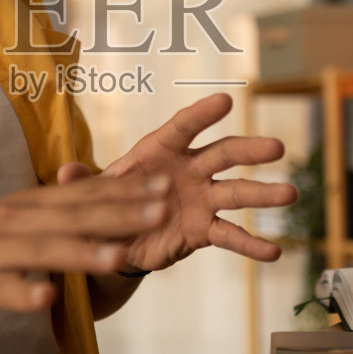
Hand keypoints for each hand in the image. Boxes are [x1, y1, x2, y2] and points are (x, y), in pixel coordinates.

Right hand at [0, 174, 169, 323]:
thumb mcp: (11, 221)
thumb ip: (54, 215)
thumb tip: (104, 209)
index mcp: (27, 206)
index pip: (84, 195)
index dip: (126, 191)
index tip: (165, 185)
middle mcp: (13, 222)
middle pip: (74, 216)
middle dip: (121, 213)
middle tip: (163, 208)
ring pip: (43, 251)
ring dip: (82, 253)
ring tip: (120, 257)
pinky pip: (2, 290)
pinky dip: (24, 293)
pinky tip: (47, 300)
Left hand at [66, 93, 295, 272]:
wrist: (114, 239)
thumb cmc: (106, 201)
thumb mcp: (90, 193)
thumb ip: (81, 183)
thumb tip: (63, 173)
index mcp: (159, 150)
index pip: (183, 127)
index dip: (202, 114)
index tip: (226, 100)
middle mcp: (188, 170)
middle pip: (223, 154)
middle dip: (249, 150)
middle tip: (276, 147)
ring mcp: (200, 199)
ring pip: (236, 193)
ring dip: (263, 194)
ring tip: (289, 194)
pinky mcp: (203, 231)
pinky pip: (230, 235)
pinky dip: (251, 244)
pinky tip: (275, 252)